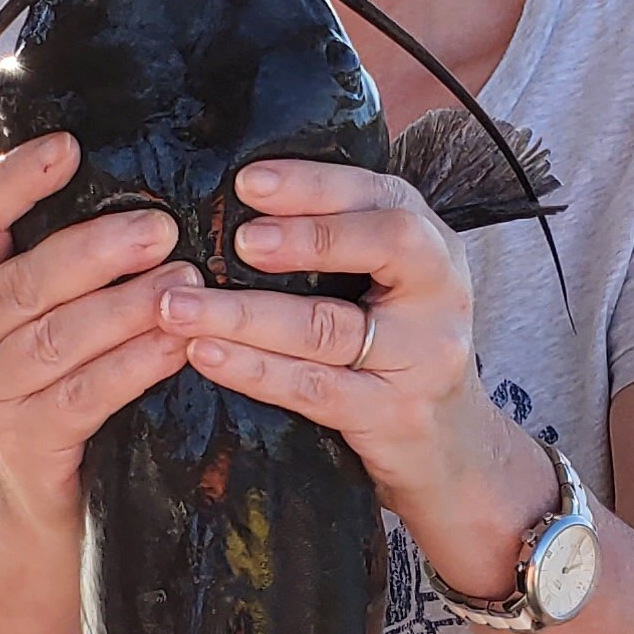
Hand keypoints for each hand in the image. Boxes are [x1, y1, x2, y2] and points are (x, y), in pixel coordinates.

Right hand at [0, 135, 193, 546]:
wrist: (49, 506)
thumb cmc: (65, 387)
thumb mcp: (52, 320)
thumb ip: (69, 266)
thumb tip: (143, 190)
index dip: (15, 180)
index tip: (68, 147)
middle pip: (23, 282)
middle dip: (95, 250)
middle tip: (161, 227)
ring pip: (55, 339)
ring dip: (125, 307)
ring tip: (185, 281)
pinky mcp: (20, 445)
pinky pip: (81, 396)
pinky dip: (133, 366)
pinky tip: (177, 346)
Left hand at [161, 157, 558, 599]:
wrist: (452, 451)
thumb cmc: (399, 349)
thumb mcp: (393, 286)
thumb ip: (344, 241)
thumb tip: (238, 200)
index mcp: (433, 246)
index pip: (381, 196)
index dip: (316, 184)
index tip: (249, 182)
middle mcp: (440, 292)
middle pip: (385, 245)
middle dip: (308, 237)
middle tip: (238, 239)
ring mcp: (423, 358)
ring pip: (329, 327)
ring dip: (247, 314)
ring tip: (180, 305)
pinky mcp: (392, 416)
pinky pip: (313, 388)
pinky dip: (253, 369)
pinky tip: (205, 354)